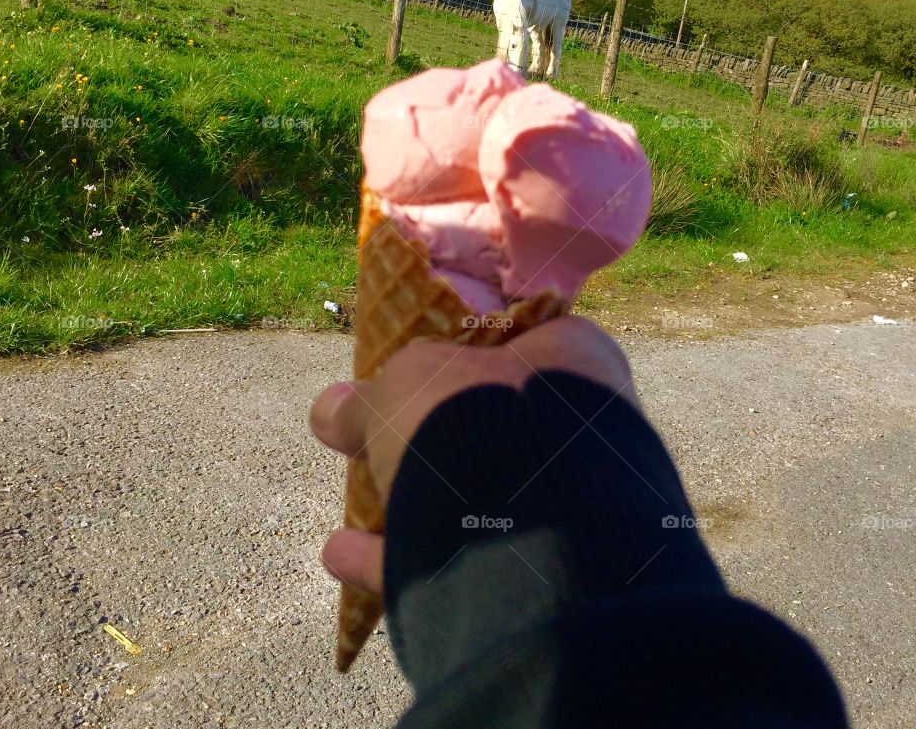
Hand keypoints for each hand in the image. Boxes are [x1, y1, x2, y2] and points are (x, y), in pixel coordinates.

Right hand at [310, 316, 637, 596]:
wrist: (523, 528)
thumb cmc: (477, 417)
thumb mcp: (406, 385)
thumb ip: (367, 399)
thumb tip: (328, 409)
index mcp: (574, 361)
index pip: (524, 340)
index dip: (462, 352)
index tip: (410, 370)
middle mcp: (586, 430)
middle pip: (498, 425)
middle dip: (434, 437)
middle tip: (380, 442)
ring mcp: (572, 506)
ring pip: (482, 499)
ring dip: (412, 500)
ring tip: (356, 513)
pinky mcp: (545, 574)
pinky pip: (463, 563)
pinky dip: (400, 557)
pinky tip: (343, 558)